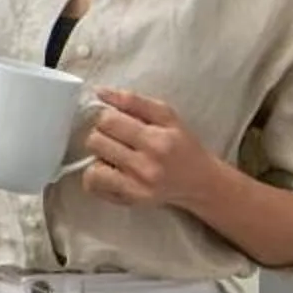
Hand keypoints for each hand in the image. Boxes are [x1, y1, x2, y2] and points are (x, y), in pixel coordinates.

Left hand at [80, 88, 227, 211]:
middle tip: (117, 139)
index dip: (107, 117)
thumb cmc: (181, 145)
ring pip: (92, 164)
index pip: (108, 120)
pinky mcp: (131, 200)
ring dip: (99, 157)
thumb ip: (133, 101)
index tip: (117, 121)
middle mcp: (147, 165)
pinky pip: (93, 185)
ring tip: (116, 155)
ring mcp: (138, 186)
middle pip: (95, 140)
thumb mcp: (167, 116)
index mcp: (158, 139)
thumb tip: (99, 91)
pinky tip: (112, 171)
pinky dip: (96, 176)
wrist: (200, 182)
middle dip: (102, 136)